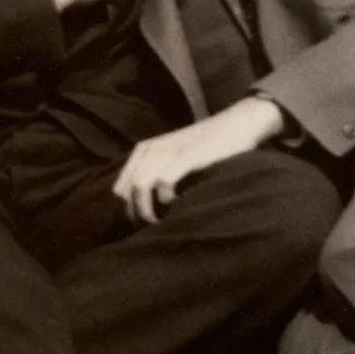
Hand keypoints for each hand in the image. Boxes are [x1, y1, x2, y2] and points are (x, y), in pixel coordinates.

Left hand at [113, 97, 287, 224]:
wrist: (235, 125)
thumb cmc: (206, 148)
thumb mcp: (174, 159)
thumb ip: (156, 174)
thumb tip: (141, 208)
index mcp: (143, 150)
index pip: (119, 189)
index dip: (127, 211)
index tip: (142, 226)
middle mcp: (150, 149)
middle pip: (126, 191)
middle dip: (135, 215)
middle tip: (153, 228)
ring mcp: (167, 150)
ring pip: (140, 186)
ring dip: (148, 211)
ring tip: (161, 222)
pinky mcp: (185, 155)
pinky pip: (163, 181)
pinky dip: (167, 198)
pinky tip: (177, 203)